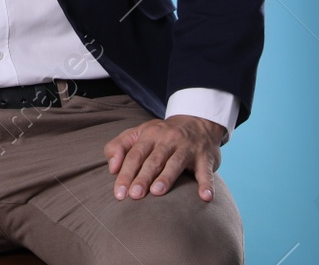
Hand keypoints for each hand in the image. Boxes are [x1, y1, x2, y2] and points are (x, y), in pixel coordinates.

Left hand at [104, 115, 223, 201]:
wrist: (198, 121)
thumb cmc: (162, 134)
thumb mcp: (138, 133)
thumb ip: (119, 146)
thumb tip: (111, 168)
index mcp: (149, 135)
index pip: (134, 155)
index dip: (125, 173)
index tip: (119, 192)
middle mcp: (168, 140)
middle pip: (153, 160)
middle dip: (142, 177)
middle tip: (134, 195)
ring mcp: (188, 148)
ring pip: (175, 163)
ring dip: (167, 177)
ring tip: (157, 192)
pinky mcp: (206, 157)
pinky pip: (206, 171)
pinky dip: (206, 183)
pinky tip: (205, 197)